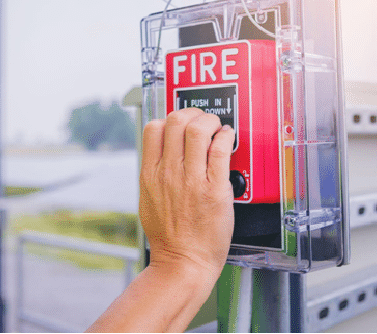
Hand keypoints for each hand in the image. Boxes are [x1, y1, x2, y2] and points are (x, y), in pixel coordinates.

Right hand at [139, 108, 235, 280]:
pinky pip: (220, 150)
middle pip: (175, 121)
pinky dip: (226, 136)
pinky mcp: (214, 190)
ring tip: (216, 128)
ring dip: (210, 121)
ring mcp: (191, 180)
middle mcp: (169, 173)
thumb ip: (155, 174)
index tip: (181, 124)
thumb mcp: (149, 200)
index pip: (153, 128)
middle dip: (192, 114)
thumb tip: (164, 153)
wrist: (183, 263)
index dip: (169, 119)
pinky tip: (227, 139)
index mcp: (151, 174)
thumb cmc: (169, 238)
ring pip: (198, 130)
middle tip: (202, 121)